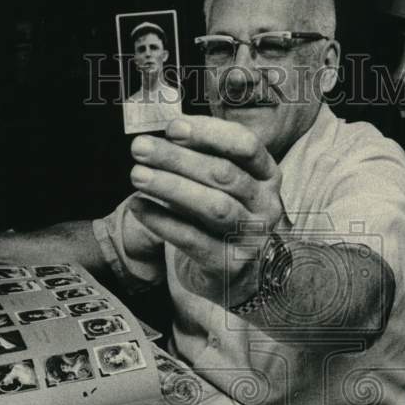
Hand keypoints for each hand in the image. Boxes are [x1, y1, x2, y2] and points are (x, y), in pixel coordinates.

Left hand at [128, 115, 284, 301]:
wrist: (241, 276)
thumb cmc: (224, 218)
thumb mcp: (224, 185)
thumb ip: (204, 160)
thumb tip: (167, 135)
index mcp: (267, 176)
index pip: (245, 145)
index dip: (208, 133)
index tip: (172, 127)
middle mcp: (266, 206)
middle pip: (224, 174)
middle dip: (178, 158)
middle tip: (140, 147)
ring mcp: (251, 238)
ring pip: (213, 207)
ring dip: (171, 187)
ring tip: (137, 175)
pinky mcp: (229, 266)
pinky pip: (193, 240)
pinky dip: (162, 222)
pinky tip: (138, 207)